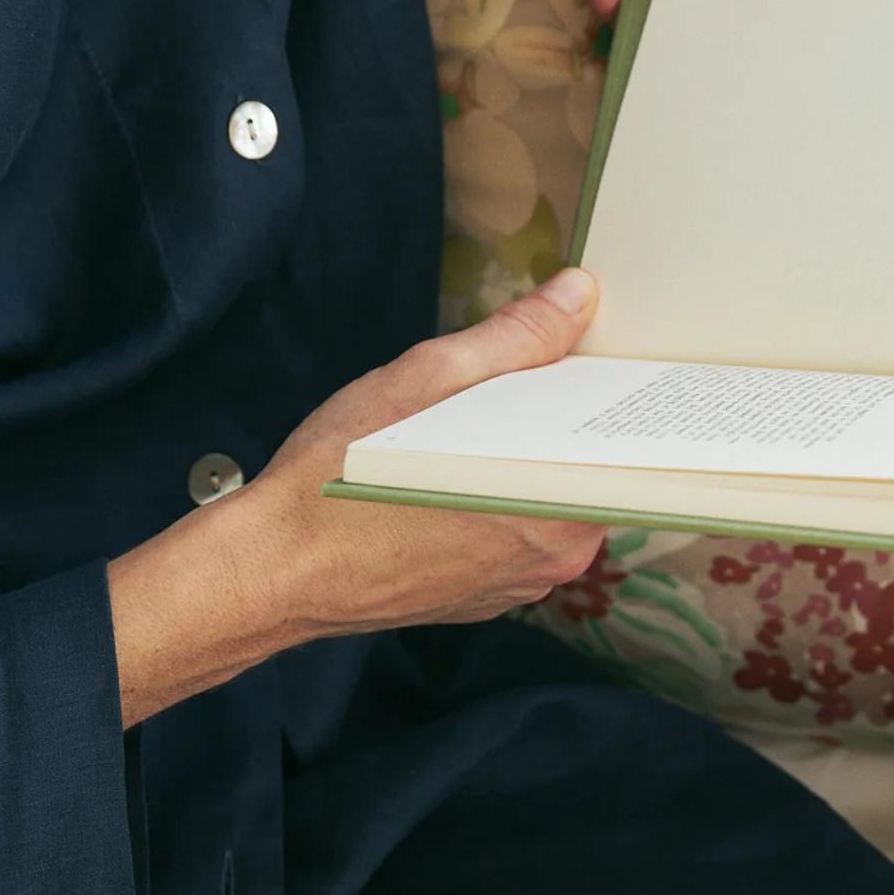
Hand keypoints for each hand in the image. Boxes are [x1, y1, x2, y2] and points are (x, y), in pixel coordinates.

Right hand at [107, 270, 604, 726]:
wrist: (274, 568)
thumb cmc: (342, 478)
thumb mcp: (428, 381)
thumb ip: (517, 338)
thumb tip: (577, 295)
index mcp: (563, 506)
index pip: (619, 438)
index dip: (598, 389)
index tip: (576, 353)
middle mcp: (557, 557)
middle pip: (585, 466)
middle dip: (555, 420)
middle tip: (505, 380)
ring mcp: (521, 585)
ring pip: (546, 500)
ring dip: (521, 460)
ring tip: (467, 426)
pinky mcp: (485, 598)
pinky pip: (511, 536)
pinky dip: (493, 502)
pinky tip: (447, 477)